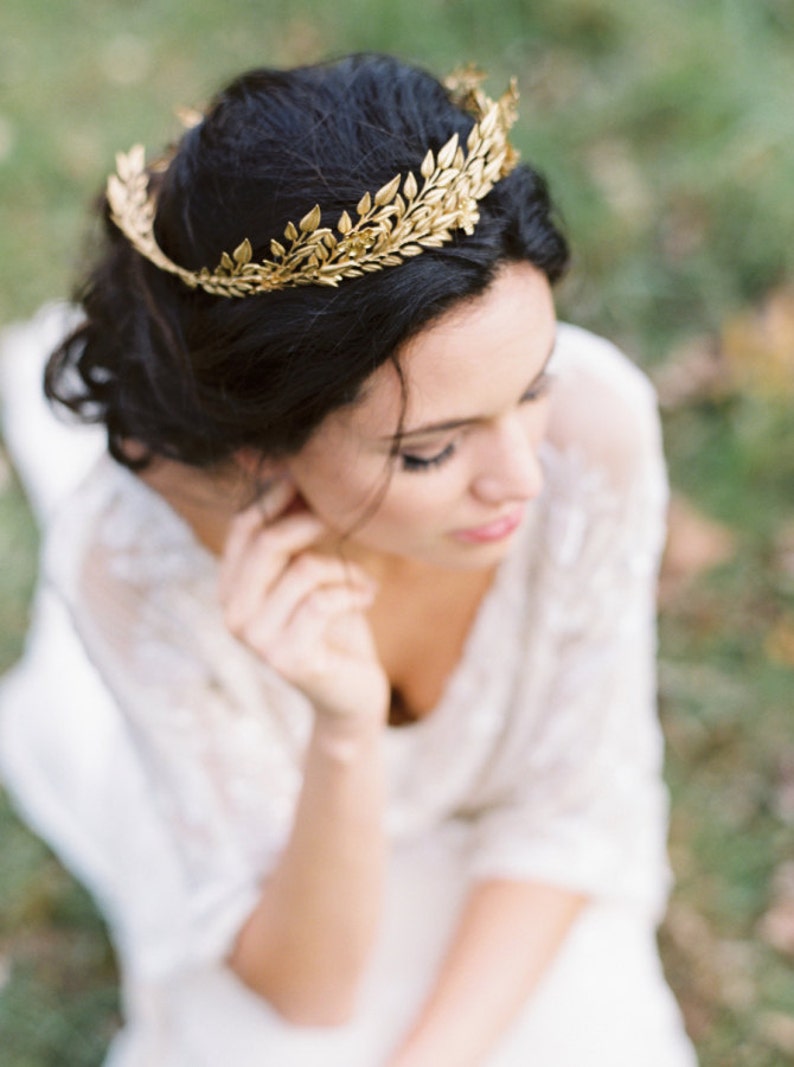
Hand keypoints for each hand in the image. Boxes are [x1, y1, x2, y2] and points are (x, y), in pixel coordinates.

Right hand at [219, 480, 388, 725]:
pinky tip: (368, 596)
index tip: (315, 484)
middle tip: (345, 520)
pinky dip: (354, 591)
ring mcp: (257, 640)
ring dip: (344, 569)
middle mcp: (233, 614)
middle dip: (311, 522)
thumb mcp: (309, 575)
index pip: (244, 526)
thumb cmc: (333, 626)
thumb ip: (294, 536)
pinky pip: (324, 601)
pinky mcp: (287, 658)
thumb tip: (293, 471)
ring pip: (304, 570)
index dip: (279, 497)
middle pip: (268, 542)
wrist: (350, 693)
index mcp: (232, 588)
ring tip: (360, 582)